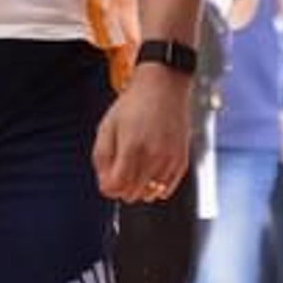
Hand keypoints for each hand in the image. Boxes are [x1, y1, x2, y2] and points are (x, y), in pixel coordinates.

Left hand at [92, 64, 193, 202]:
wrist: (163, 87)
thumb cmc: (132, 106)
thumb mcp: (107, 127)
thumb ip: (101, 159)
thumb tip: (105, 186)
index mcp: (132, 147)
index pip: (115, 187)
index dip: (106, 185)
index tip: (107, 175)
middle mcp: (154, 157)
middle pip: (130, 194)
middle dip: (120, 186)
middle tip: (120, 167)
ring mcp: (170, 161)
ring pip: (148, 195)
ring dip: (138, 187)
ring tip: (136, 166)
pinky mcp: (181, 162)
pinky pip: (165, 191)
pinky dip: (155, 186)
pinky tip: (149, 169)